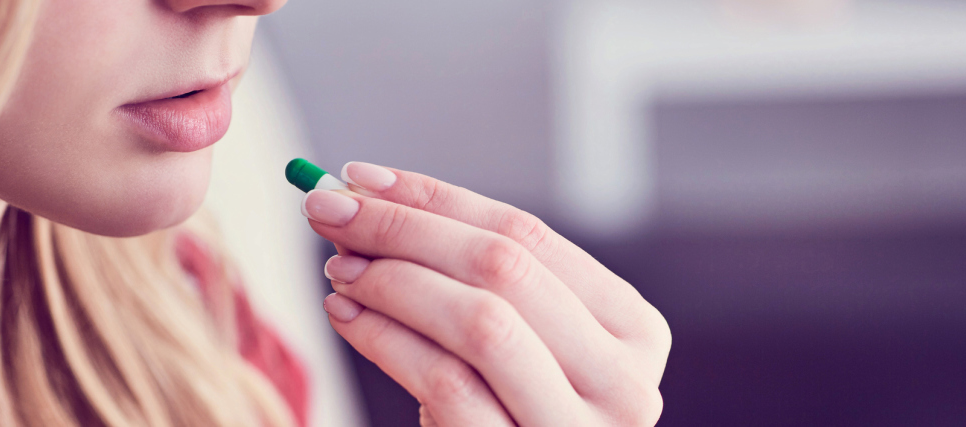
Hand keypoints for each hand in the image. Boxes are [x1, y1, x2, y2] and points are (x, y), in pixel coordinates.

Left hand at [303, 162, 670, 425]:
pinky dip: (385, 340)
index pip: (527, 235)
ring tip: (339, 268)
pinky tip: (348, 318)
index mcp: (634, 328)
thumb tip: (365, 192)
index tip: (360, 178)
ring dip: (394, 282)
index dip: (437, 200)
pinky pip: (446, 386)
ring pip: (481, 324)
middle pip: (504, 270)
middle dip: (405, 230)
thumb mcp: (519, 344)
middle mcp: (624, 379)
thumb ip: (474, 276)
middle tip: (330, 211)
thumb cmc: (511, 411)